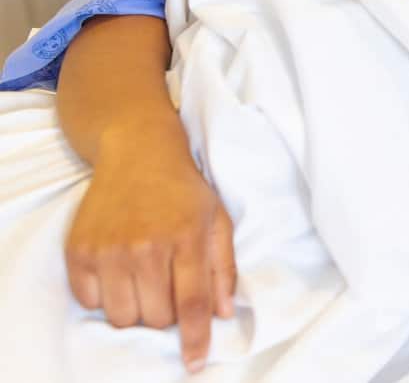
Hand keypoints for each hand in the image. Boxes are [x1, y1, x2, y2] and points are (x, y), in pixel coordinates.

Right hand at [64, 134, 235, 373]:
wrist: (138, 153)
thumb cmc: (184, 189)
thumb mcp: (217, 220)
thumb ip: (223, 267)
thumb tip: (223, 313)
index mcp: (187, 238)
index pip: (191, 305)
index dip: (194, 339)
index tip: (194, 362)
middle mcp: (146, 246)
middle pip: (155, 318)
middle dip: (166, 315)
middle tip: (169, 288)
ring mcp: (108, 249)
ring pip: (122, 316)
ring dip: (137, 310)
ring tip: (145, 281)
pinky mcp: (79, 250)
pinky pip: (90, 302)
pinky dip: (106, 297)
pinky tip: (120, 272)